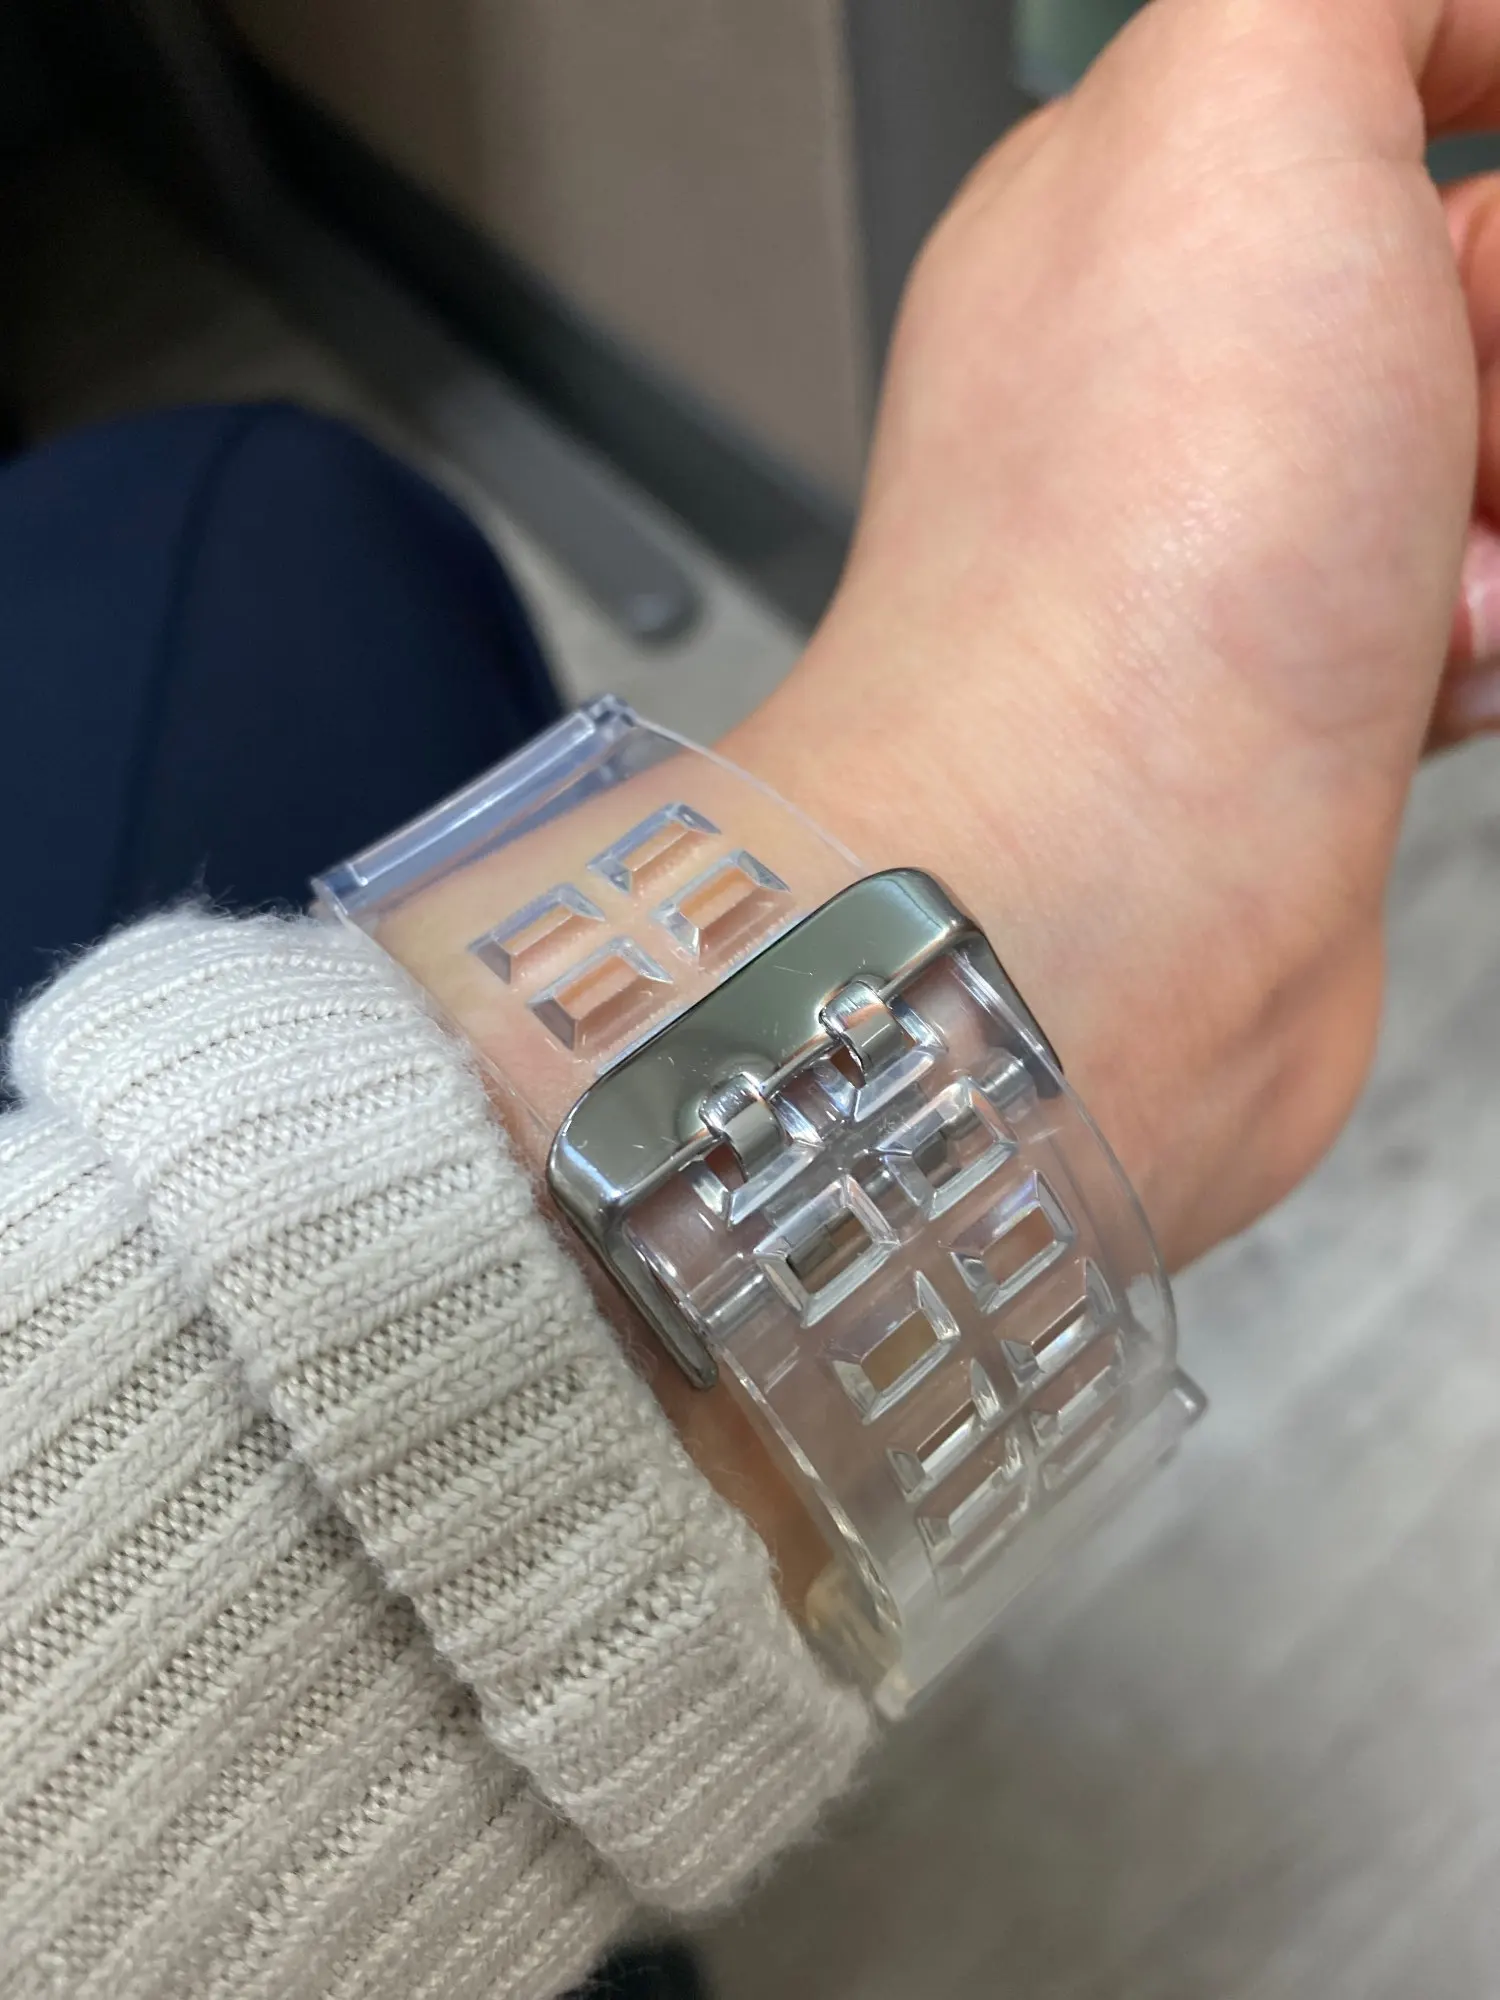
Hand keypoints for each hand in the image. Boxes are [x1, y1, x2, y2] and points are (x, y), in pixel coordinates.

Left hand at [729, 0, 1499, 1269]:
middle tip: (1450, 421)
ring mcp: (1263, 549)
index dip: (1487, 109)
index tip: (1476, 255)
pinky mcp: (1323, 703)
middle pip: (1475, 280)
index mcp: (1149, 204)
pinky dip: (1496, 630)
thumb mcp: (1237, 108)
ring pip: (1498, 452)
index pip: (1406, 71)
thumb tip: (1424, 6)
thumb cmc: (1131, 549)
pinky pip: (1491, 603)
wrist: (1106, 886)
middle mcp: (1194, 379)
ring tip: (1438, 580)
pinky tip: (1436, 672)